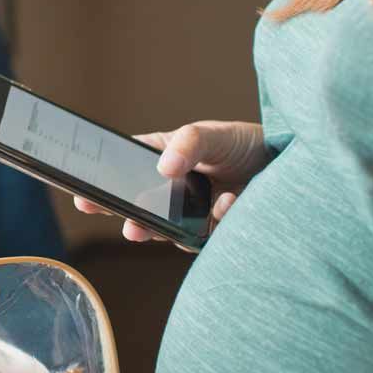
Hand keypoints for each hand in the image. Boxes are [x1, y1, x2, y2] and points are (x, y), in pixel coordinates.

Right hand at [74, 121, 269, 243]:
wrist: (288, 172)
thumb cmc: (245, 144)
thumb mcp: (215, 134)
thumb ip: (190, 144)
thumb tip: (164, 167)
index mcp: (163, 158)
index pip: (125, 170)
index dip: (103, 183)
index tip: (84, 194)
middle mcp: (171, 190)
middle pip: (138, 207)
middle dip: (125, 216)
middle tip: (117, 219)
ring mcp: (189, 214)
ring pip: (164, 230)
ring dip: (158, 229)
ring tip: (146, 228)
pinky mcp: (210, 233)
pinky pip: (202, 237)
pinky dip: (214, 222)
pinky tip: (227, 201)